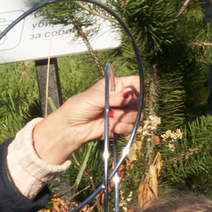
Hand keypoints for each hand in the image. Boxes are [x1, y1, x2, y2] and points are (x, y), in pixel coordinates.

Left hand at [29, 69, 145, 165]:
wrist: (71, 128)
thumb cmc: (79, 107)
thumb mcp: (95, 98)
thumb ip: (114, 97)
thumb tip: (130, 95)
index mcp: (115, 86)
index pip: (135, 83)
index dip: (137, 89)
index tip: (129, 96)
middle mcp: (121, 99)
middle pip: (140, 101)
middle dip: (128, 107)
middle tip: (113, 108)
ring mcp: (122, 113)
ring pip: (136, 116)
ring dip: (122, 118)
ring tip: (108, 117)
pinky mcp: (121, 126)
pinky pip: (131, 128)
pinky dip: (120, 128)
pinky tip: (109, 126)